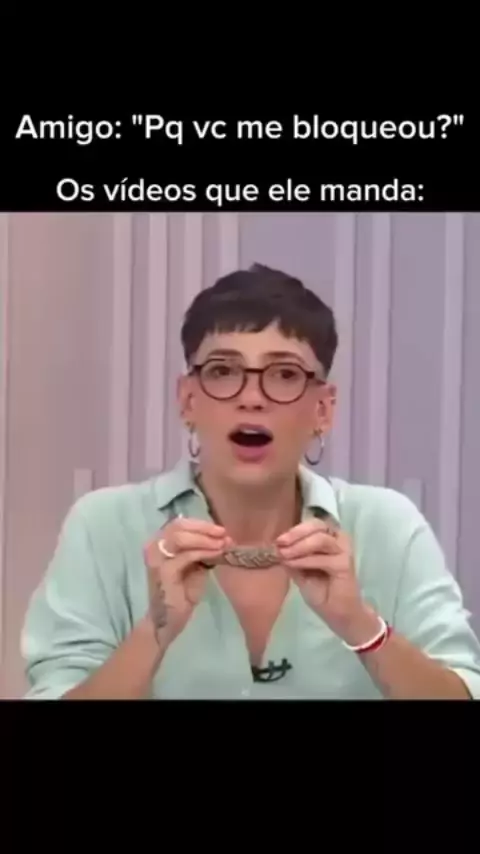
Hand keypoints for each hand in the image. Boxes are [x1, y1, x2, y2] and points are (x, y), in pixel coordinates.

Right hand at [144, 517, 231, 644]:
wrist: (169, 620)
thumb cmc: (181, 593)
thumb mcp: (195, 567)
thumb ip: (203, 551)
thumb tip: (222, 538)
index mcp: (160, 542)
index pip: (179, 523)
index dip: (201, 524)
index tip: (221, 530)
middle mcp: (153, 546)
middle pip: (179, 525)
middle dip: (204, 528)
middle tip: (223, 534)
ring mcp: (157, 558)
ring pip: (180, 537)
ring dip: (204, 538)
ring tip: (222, 544)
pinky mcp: (164, 571)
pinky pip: (186, 555)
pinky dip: (203, 551)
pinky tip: (216, 554)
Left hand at [276, 518, 379, 643]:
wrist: (338, 614)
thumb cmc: (322, 591)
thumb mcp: (300, 572)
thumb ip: (292, 557)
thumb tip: (277, 547)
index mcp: (329, 538)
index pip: (312, 525)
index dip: (295, 530)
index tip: (278, 540)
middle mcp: (339, 539)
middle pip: (318, 525)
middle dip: (296, 533)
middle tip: (280, 543)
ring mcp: (344, 551)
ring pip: (321, 539)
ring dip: (299, 546)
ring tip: (284, 555)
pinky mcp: (345, 564)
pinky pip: (322, 558)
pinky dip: (305, 560)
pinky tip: (292, 564)